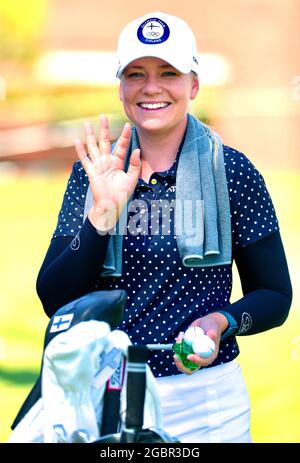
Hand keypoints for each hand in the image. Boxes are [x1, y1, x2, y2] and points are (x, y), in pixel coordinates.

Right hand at [74, 115, 140, 231]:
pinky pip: (85, 159)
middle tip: (103, 116)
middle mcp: (107, 162)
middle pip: (105, 141)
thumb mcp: (132, 179)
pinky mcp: (92, 172)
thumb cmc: (122, 194)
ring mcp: (98, 166)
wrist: (112, 206)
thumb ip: (135, 165)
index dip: (125, 136)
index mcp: (118, 163)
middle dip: (104, 129)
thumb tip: (138, 150)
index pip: (121, 146)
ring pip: (93, 147)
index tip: (128, 125)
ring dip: (90, 135)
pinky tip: (77, 140)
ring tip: (87, 124)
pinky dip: (80, 150)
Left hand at [173, 312, 227, 374]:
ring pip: (182, 361)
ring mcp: (193, 354)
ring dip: (178, 351)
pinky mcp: (187, 350)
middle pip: (190, 369)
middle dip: (181, 365)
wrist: (206, 322)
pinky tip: (181, 335)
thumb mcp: (214, 327)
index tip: (189, 356)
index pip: (203, 363)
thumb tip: (211, 335)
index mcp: (210, 355)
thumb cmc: (212, 326)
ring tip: (180, 337)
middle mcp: (201, 357)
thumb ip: (213, 332)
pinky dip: (177, 345)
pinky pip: (179, 351)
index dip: (196, 361)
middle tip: (176, 356)